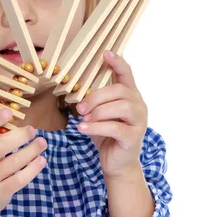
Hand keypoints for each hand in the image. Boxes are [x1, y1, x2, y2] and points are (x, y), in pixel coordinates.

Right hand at [0, 109, 47, 213]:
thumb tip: (12, 120)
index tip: (9, 112)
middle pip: (0, 146)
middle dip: (20, 136)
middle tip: (33, 130)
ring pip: (13, 162)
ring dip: (31, 150)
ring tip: (42, 142)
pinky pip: (19, 179)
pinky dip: (33, 168)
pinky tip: (41, 160)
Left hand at [76, 51, 146, 178]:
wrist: (117, 163)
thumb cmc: (107, 135)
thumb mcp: (99, 114)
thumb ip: (95, 101)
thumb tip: (77, 89)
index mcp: (130, 95)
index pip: (127, 74)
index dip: (117, 62)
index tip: (105, 53)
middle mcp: (138, 105)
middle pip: (120, 90)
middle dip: (96, 97)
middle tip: (80, 107)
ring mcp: (139, 121)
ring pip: (120, 107)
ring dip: (98, 112)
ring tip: (83, 119)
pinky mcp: (134, 137)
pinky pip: (115, 127)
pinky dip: (97, 127)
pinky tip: (83, 128)